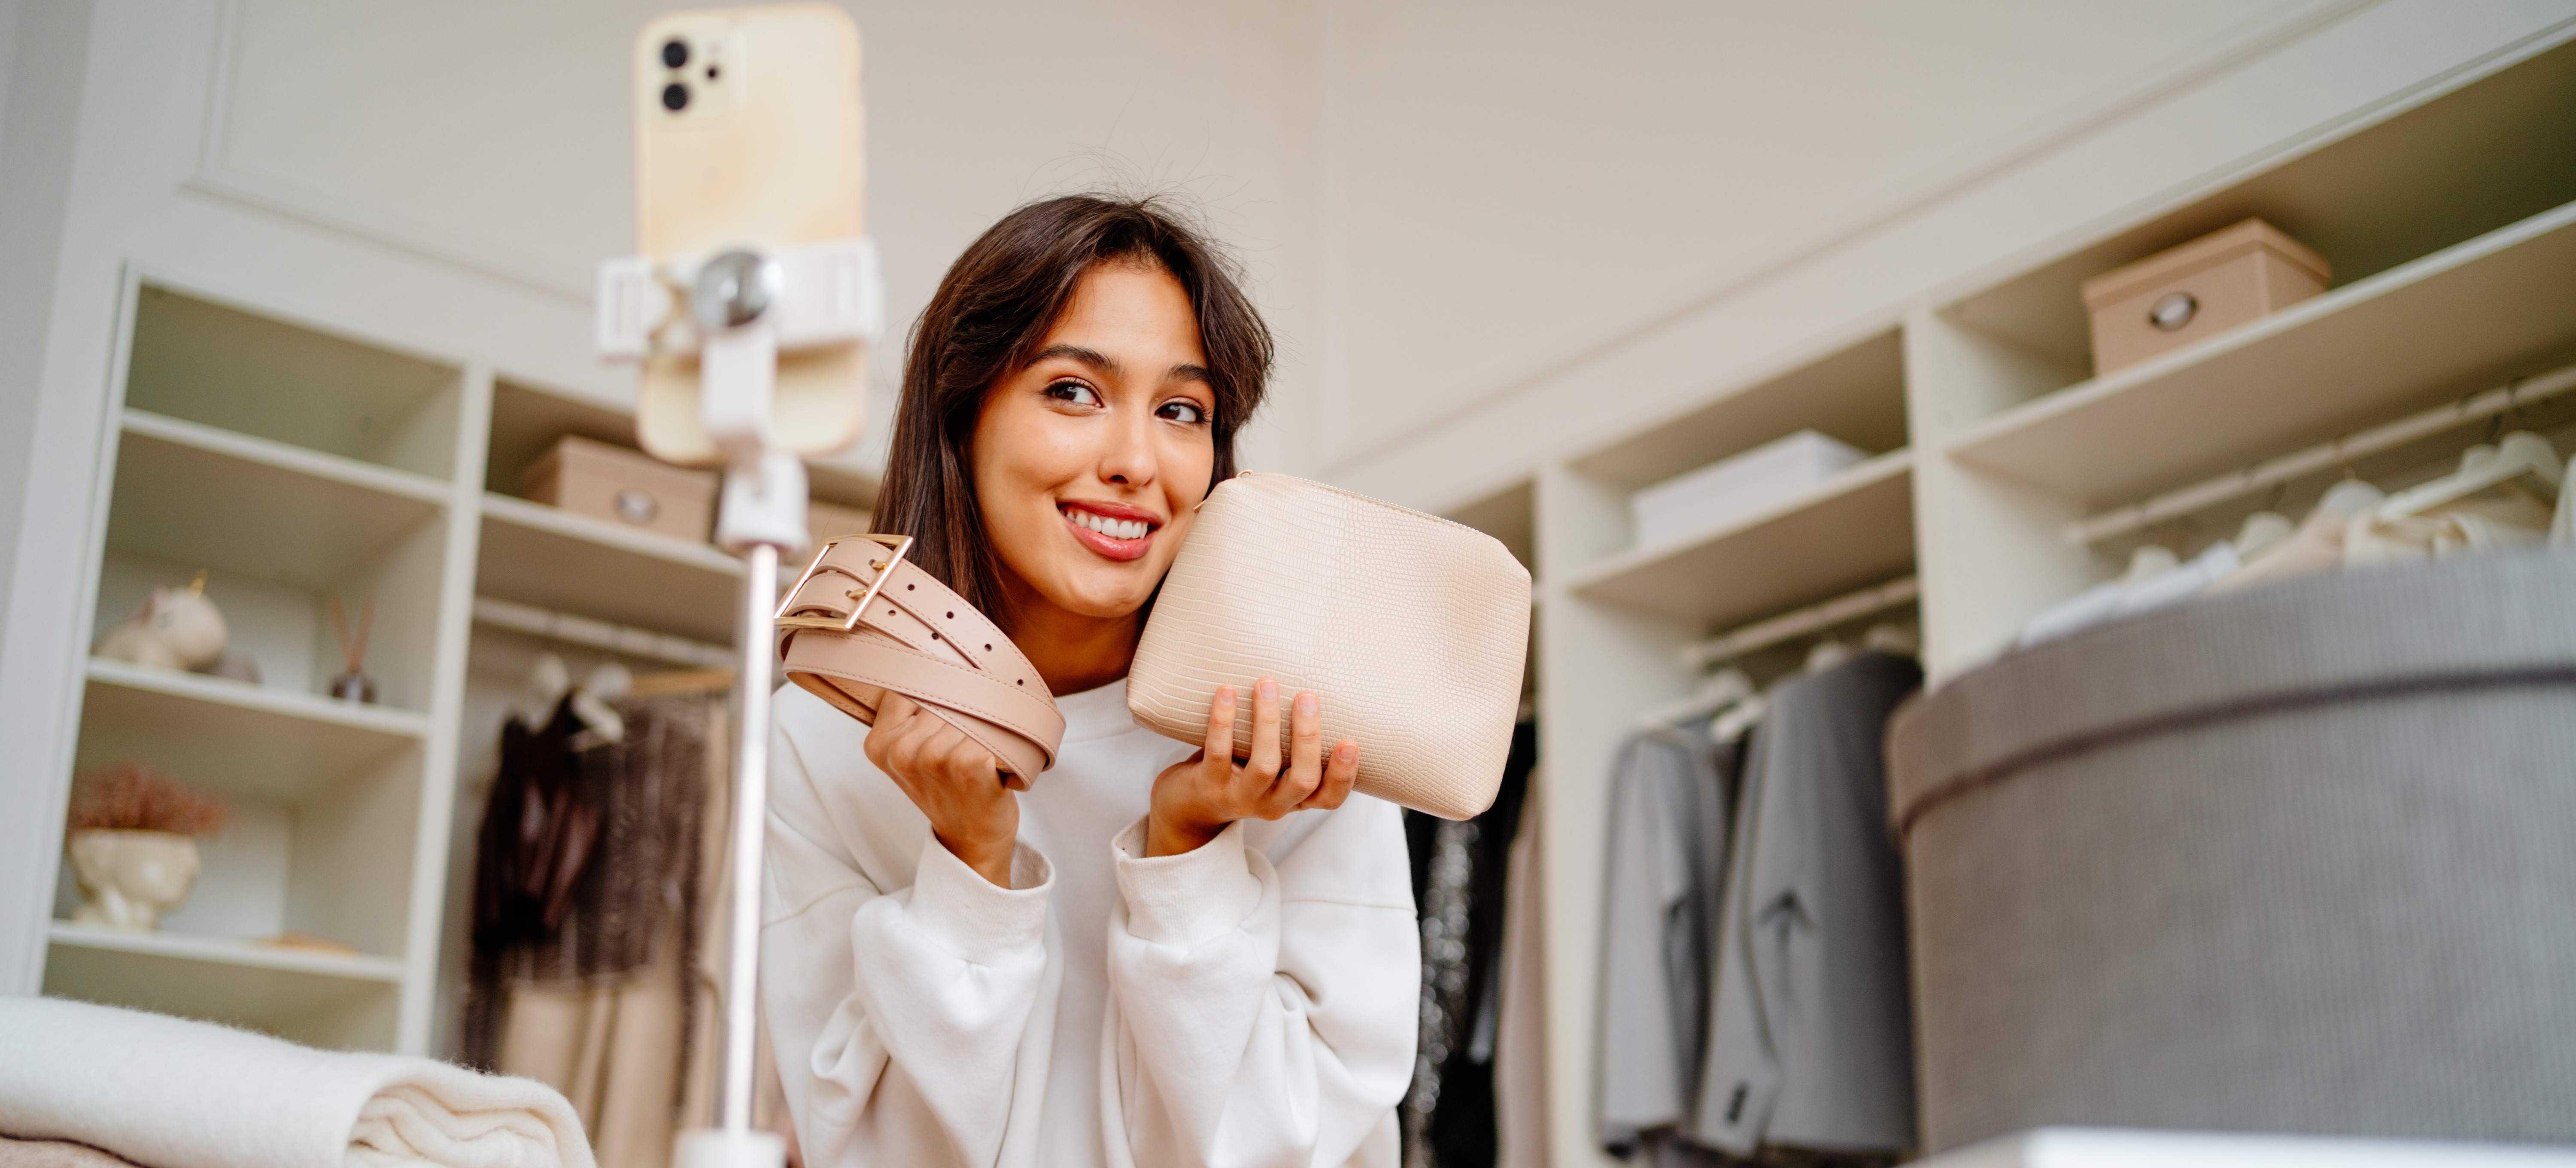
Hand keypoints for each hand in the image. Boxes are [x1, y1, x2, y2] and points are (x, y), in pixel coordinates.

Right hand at [864, 692, 1018, 885]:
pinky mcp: (969, 764)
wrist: (972, 840)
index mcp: (880, 743)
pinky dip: (1006, 744)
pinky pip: (995, 729)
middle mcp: (901, 750)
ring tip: (981, 756)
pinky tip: (997, 765)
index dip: (941, 693)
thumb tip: (930, 656)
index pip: (913, 684)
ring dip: (987, 729)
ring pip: (973, 709)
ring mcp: (933, 758)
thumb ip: (909, 713)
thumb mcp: (911, 754)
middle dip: (966, 713)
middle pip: (947, 695)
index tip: (949, 714)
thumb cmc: (949, 790)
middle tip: (967, 746)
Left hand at [1147, 678, 1359, 857]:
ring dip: (1267, 722)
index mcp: (1294, 799)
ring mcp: (1240, 799)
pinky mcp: (1209, 788)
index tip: (1351, 741)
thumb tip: (1311, 688)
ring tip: (1267, 684)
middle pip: (1302, 779)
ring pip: (1264, 766)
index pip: (1329, 798)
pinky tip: (1227, 691)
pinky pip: (1219, 752)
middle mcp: (1272, 804)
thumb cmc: (1238, 774)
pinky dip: (1224, 720)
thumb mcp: (1272, 768)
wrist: (1185, 807)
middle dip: (1308, 737)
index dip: (1343, 774)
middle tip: (1307, 696)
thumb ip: (1291, 746)